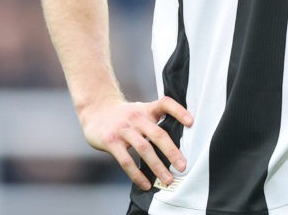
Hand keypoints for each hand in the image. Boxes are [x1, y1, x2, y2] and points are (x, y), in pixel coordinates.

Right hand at [79, 94, 193, 189]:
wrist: (95, 110)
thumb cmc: (123, 115)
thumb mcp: (140, 110)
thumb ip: (154, 121)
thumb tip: (175, 143)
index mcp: (146, 109)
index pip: (165, 104)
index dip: (179, 111)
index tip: (191, 122)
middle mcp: (136, 118)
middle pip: (158, 134)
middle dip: (172, 152)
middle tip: (182, 166)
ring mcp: (123, 130)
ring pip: (144, 149)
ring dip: (157, 166)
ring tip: (168, 179)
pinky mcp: (111, 142)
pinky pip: (126, 161)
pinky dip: (137, 174)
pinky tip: (146, 184)